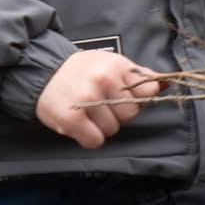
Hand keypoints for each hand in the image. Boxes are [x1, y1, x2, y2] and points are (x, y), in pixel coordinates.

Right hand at [35, 52, 161, 149]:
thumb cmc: (79, 71)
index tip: (118, 95)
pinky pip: (95, 141)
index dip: (133, 98)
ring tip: (84, 111)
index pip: (146, 92)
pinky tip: (79, 124)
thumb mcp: (109, 63)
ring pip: (112, 130)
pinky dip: (87, 137)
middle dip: (116, 113)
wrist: (39, 72)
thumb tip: (164, 84)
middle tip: (97, 103)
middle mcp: (103, 80)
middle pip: (130, 114)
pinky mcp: (71, 119)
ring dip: (99, 126)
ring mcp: (87, 100)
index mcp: (116, 65)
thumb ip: (137, 75)